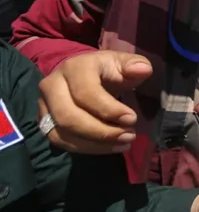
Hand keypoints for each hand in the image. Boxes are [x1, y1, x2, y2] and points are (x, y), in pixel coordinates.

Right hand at [38, 51, 152, 153]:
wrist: (83, 74)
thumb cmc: (106, 70)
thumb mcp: (122, 63)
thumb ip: (134, 65)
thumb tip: (143, 69)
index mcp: (73, 68)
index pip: (85, 93)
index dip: (109, 109)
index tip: (132, 119)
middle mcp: (52, 85)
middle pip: (69, 116)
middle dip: (101, 131)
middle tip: (129, 136)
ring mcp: (44, 105)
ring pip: (63, 132)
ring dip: (95, 143)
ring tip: (123, 143)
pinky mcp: (44, 121)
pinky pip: (60, 141)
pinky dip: (86, 148)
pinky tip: (109, 147)